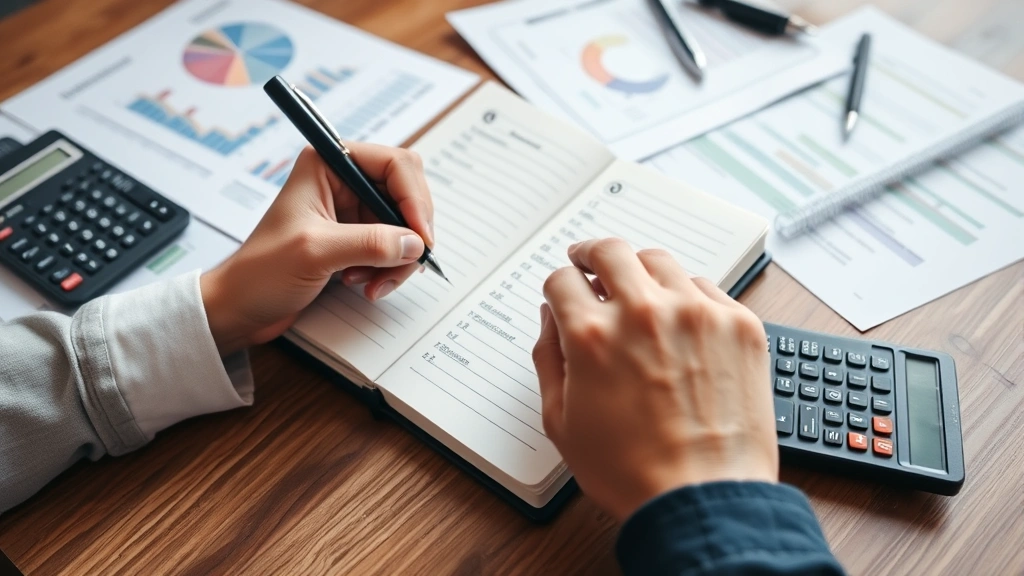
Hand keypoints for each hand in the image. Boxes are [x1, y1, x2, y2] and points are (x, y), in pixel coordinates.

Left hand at [200, 143, 433, 355]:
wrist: (239, 307)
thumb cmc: (260, 273)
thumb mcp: (317, 252)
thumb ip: (370, 243)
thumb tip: (415, 243)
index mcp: (328, 165)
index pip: (395, 165)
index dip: (414, 199)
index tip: (421, 237)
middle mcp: (342, 181)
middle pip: (406, 195)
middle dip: (409, 234)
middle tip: (405, 264)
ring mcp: (350, 211)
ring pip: (404, 226)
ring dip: (397, 258)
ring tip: (373, 283)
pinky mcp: (355, 238)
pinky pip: (392, 247)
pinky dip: (389, 269)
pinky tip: (366, 284)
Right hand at [533, 238, 776, 520]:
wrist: (704, 498)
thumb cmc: (632, 471)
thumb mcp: (561, 422)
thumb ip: (548, 360)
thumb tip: (551, 320)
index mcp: (592, 336)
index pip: (563, 280)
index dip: (558, 287)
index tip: (564, 293)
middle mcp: (643, 312)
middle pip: (609, 251)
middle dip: (590, 254)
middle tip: (588, 261)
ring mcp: (696, 313)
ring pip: (659, 261)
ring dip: (639, 271)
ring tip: (638, 290)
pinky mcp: (738, 324)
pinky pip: (705, 287)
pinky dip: (686, 296)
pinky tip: (680, 319)